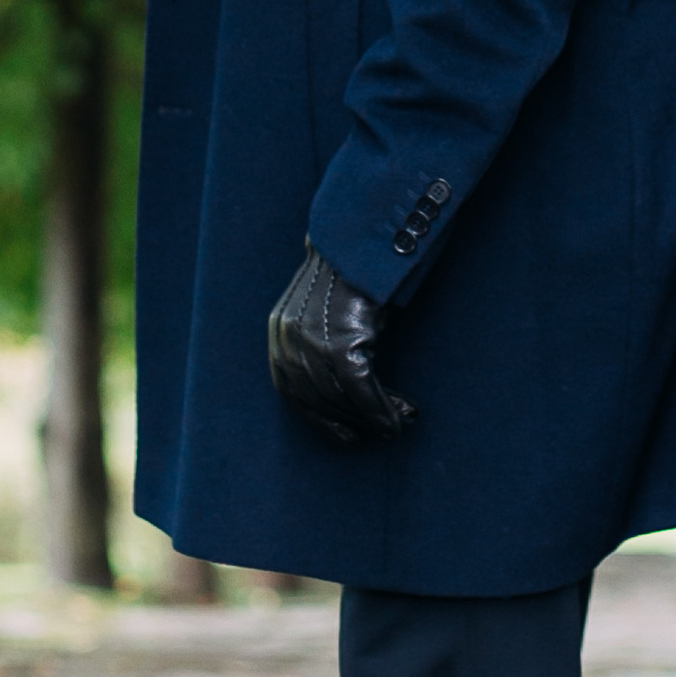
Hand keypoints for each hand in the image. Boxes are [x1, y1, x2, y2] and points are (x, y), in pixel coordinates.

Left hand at [267, 245, 415, 447]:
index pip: (290, 391)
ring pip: (341, 397)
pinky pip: (360, 387)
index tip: (344, 436)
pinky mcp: (341, 340)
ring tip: (397, 426)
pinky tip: (397, 417)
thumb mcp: (322, 313)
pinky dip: (380, 407)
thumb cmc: (351, 276)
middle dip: (351, 421)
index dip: (318, 418)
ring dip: (372, 418)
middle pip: (317, 398)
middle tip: (380, 433)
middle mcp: (289, 340)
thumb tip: (341, 394)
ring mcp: (312, 341)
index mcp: (278, 334)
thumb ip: (318, 347)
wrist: (362, 240)